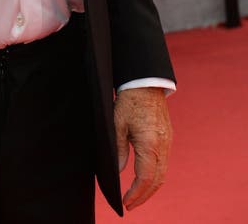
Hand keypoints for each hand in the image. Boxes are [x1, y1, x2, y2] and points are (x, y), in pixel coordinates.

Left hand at [114, 86, 172, 210]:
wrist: (146, 82)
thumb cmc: (129, 101)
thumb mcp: (117, 124)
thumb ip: (119, 149)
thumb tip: (119, 171)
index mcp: (150, 143)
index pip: (145, 178)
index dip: (136, 193)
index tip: (126, 202)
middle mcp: (163, 146)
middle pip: (157, 180)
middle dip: (144, 195)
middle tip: (130, 204)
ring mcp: (168, 142)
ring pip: (163, 173)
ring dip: (151, 187)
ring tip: (136, 196)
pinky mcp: (168, 138)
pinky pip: (164, 163)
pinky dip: (155, 176)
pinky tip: (145, 178)